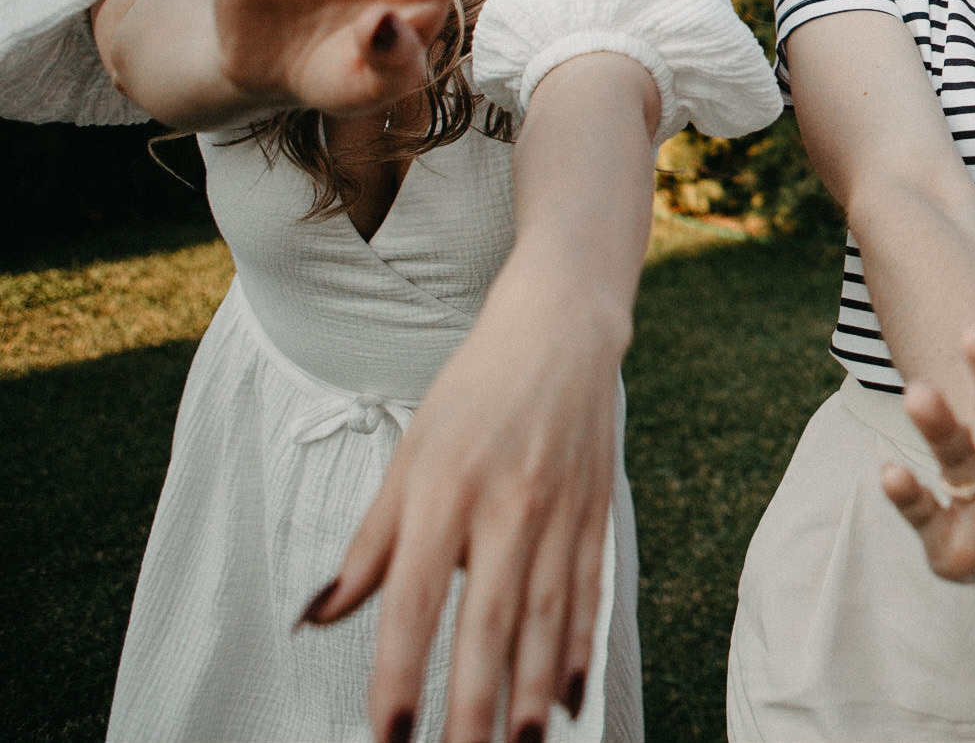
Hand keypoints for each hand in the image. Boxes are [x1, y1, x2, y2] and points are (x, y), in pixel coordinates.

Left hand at [303, 273, 626, 742]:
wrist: (563, 329)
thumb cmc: (473, 393)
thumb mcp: (410, 456)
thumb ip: (370, 544)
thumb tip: (319, 616)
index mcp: (445, 489)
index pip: (415, 598)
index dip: (399, 671)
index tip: (388, 735)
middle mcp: (507, 505)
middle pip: (489, 622)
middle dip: (474, 705)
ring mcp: (561, 512)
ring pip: (547, 619)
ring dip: (529, 691)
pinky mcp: (597, 513)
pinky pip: (588, 593)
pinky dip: (577, 650)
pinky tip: (564, 698)